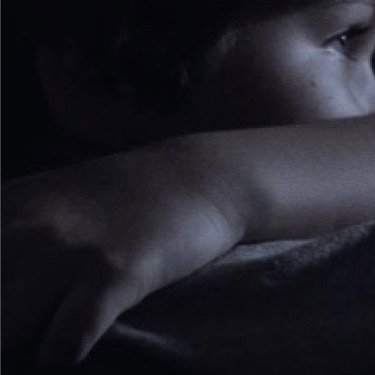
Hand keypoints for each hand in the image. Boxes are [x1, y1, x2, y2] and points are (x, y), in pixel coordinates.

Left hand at [2, 138, 244, 367]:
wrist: (196, 176)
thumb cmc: (118, 198)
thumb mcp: (46, 203)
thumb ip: (8, 239)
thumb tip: (0, 302)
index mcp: (4, 207)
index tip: (8, 313)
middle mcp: (25, 226)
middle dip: (2, 337)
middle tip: (21, 338)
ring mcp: (69, 250)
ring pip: (7, 335)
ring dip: (21, 353)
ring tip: (39, 349)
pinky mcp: (114, 272)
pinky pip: (62, 346)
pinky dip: (58, 360)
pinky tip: (71, 351)